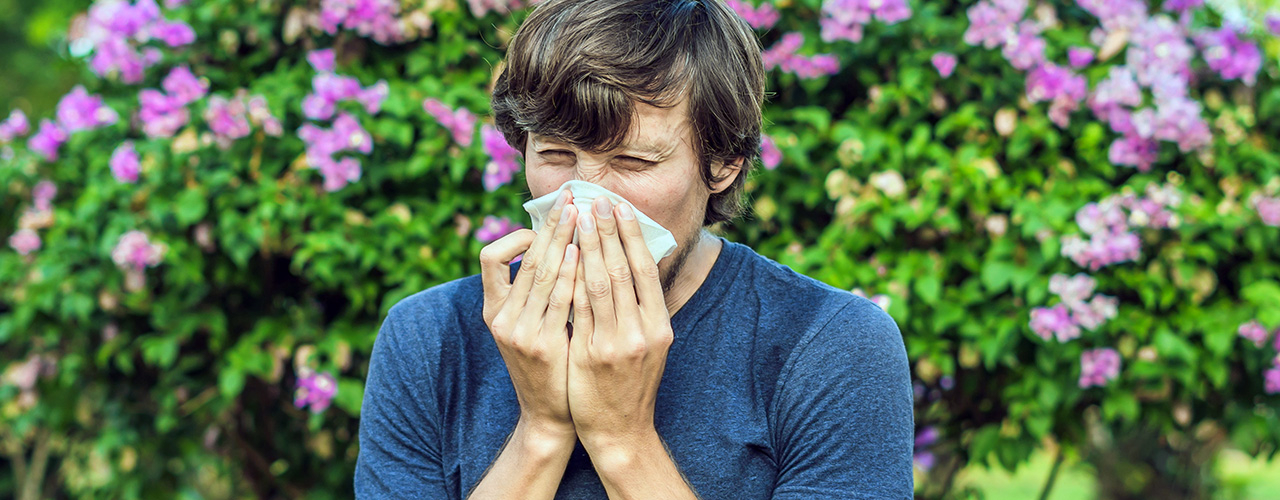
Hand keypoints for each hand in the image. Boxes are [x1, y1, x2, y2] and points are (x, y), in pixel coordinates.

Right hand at [480, 189, 579, 441]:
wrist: (553, 414)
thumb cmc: (549, 364)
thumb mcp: (529, 327)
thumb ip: (534, 294)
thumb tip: (554, 247)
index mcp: (494, 310)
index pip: (489, 257)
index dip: (515, 234)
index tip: (544, 222)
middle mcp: (501, 318)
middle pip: (525, 258)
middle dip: (550, 223)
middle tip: (570, 195)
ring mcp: (519, 332)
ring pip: (541, 273)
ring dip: (562, 238)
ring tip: (580, 213)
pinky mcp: (540, 345)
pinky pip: (557, 300)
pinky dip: (569, 273)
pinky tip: (582, 254)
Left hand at [568, 197, 674, 453]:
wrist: (621, 431)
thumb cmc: (633, 383)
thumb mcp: (652, 344)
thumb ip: (645, 307)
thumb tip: (639, 261)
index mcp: (660, 325)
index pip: (645, 269)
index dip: (631, 235)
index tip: (619, 207)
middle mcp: (642, 331)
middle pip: (621, 270)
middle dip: (606, 231)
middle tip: (595, 200)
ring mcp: (616, 344)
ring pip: (598, 283)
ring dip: (587, 246)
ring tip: (577, 218)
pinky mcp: (590, 355)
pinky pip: (578, 308)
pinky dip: (571, 278)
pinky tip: (564, 256)